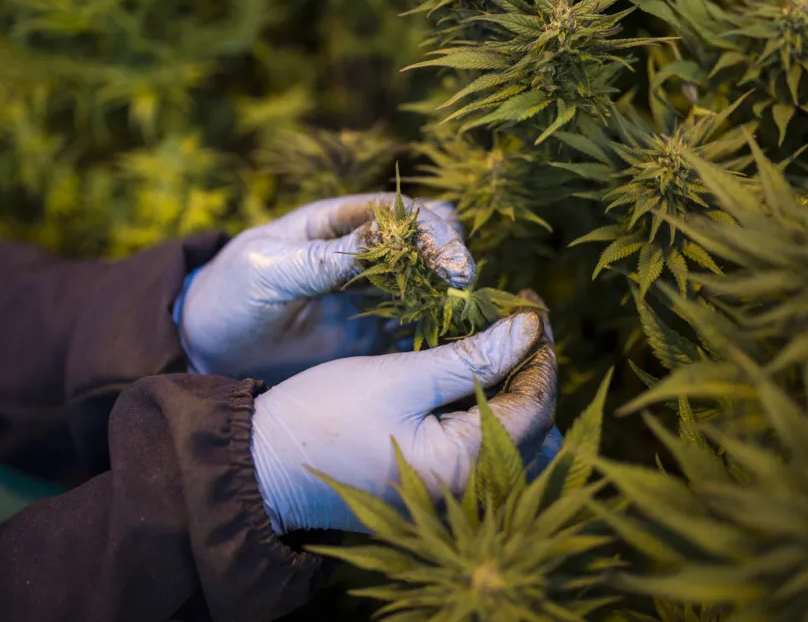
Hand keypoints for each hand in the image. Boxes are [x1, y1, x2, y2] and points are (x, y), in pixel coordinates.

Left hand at [176, 194, 474, 384]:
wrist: (207, 347)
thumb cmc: (230, 295)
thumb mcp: (268, 270)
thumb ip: (323, 257)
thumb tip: (384, 234)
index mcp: (336, 223)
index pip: (399, 213)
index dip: (432, 230)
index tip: (455, 262)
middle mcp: (362, 252)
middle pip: (426, 240)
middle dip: (451, 257)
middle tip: (464, 287)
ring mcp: (371, 293)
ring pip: (429, 282)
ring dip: (449, 295)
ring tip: (464, 316)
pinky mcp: (372, 332)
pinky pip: (417, 325)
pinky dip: (438, 329)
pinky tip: (452, 342)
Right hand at [250, 299, 559, 533]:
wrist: (266, 465)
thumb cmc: (324, 415)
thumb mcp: (399, 376)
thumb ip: (469, 356)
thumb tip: (529, 328)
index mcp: (463, 469)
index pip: (535, 406)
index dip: (541, 353)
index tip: (529, 308)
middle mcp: (471, 496)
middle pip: (536, 431)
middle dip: (534, 374)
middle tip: (517, 326)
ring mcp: (456, 501)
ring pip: (518, 446)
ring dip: (517, 395)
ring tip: (499, 346)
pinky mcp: (439, 494)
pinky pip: (489, 456)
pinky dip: (494, 416)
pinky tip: (477, 378)